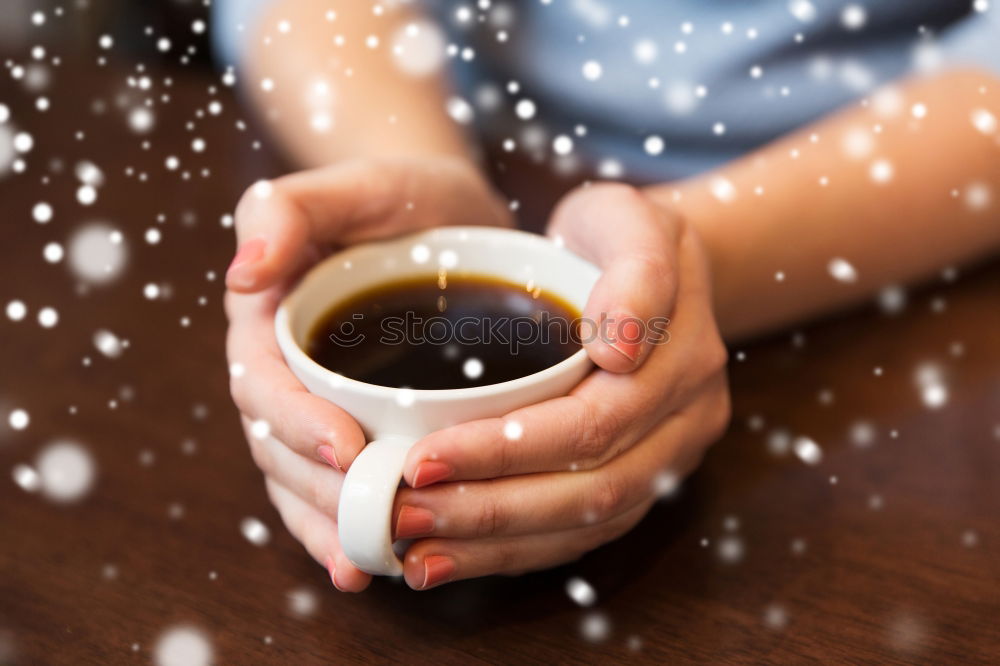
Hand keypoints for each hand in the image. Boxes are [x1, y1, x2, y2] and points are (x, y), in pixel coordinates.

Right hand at [224, 156, 510, 591]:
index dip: (296, 423)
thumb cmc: (396, 194)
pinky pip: (339, 484)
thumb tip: (244, 270)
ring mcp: (318, 404)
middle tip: (375, 517)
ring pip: (304, 480)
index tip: (346, 448)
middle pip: (280, 448)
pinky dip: (350, 524)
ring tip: (366, 563)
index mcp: (269, 321)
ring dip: (330, 525)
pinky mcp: (357, 425)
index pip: (265, 385)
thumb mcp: (352, 185)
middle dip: (320, 490)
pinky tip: (374, 561)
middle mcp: (285, 371)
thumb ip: (289, 211)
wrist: (444, 213)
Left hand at [390, 184, 730, 588]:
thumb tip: (618, 347)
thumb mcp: (627, 218)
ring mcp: (667, 459)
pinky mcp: (640, 481)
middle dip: (489, 510)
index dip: (506, 450)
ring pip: (586, 526)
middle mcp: (685, 424)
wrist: (651, 265)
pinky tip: (451, 557)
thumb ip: (635, 270)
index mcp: (683, 362)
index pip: (591, 424)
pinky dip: (514, 552)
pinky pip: (581, 533)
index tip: (422, 457)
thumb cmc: (618, 235)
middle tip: (402, 513)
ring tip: (415, 554)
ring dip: (495, 546)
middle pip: (590, 491)